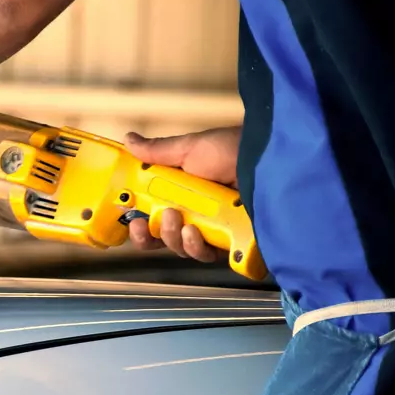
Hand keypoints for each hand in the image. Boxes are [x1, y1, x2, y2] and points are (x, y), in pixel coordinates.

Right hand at [121, 125, 241, 261]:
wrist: (266, 161)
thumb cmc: (231, 150)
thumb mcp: (190, 148)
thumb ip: (158, 151)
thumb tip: (128, 140)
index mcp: (182, 195)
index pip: (153, 219)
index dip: (139, 224)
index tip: (130, 218)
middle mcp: (197, 215)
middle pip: (164, 239)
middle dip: (153, 234)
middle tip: (156, 218)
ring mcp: (214, 230)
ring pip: (183, 248)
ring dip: (173, 237)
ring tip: (178, 219)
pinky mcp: (231, 243)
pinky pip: (206, 255)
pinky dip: (196, 247)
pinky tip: (195, 233)